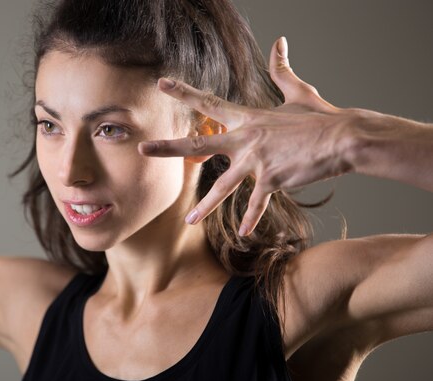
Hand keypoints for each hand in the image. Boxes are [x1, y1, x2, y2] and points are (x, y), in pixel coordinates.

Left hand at [139, 37, 353, 235]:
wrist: (342, 137)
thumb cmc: (320, 117)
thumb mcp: (297, 91)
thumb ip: (282, 70)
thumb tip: (280, 42)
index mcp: (247, 118)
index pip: (208, 102)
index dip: (184, 92)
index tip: (162, 84)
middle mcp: (245, 139)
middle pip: (199, 143)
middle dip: (169, 148)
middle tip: (143, 149)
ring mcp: (256, 161)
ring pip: (222, 186)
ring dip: (204, 206)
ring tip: (188, 220)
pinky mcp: (272, 180)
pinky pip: (256, 204)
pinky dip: (251, 219)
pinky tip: (243, 234)